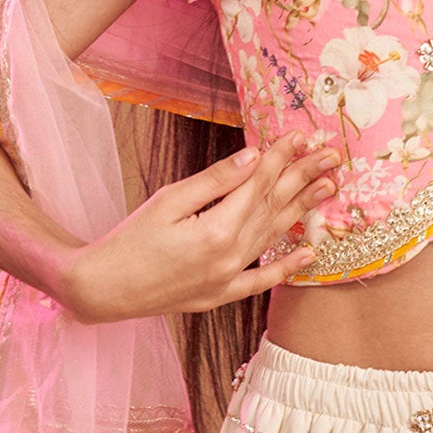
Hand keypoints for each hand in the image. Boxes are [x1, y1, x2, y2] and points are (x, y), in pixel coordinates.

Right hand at [60, 134, 337, 321]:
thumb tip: (254, 156)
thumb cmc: (129, 239)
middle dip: (302, 177)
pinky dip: (286, 266)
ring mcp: (228, 280)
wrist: (102, 289)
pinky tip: (309, 253)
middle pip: (273, 208)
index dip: (280, 157)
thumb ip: (215, 180)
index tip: (299, 136)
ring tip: (327, 188)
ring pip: (273, 237)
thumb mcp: (168, 200)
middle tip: (330, 156)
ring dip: (301, 211)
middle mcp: (230, 258)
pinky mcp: (220, 296)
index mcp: (216, 230)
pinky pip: (262, 280)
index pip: (259, 185)